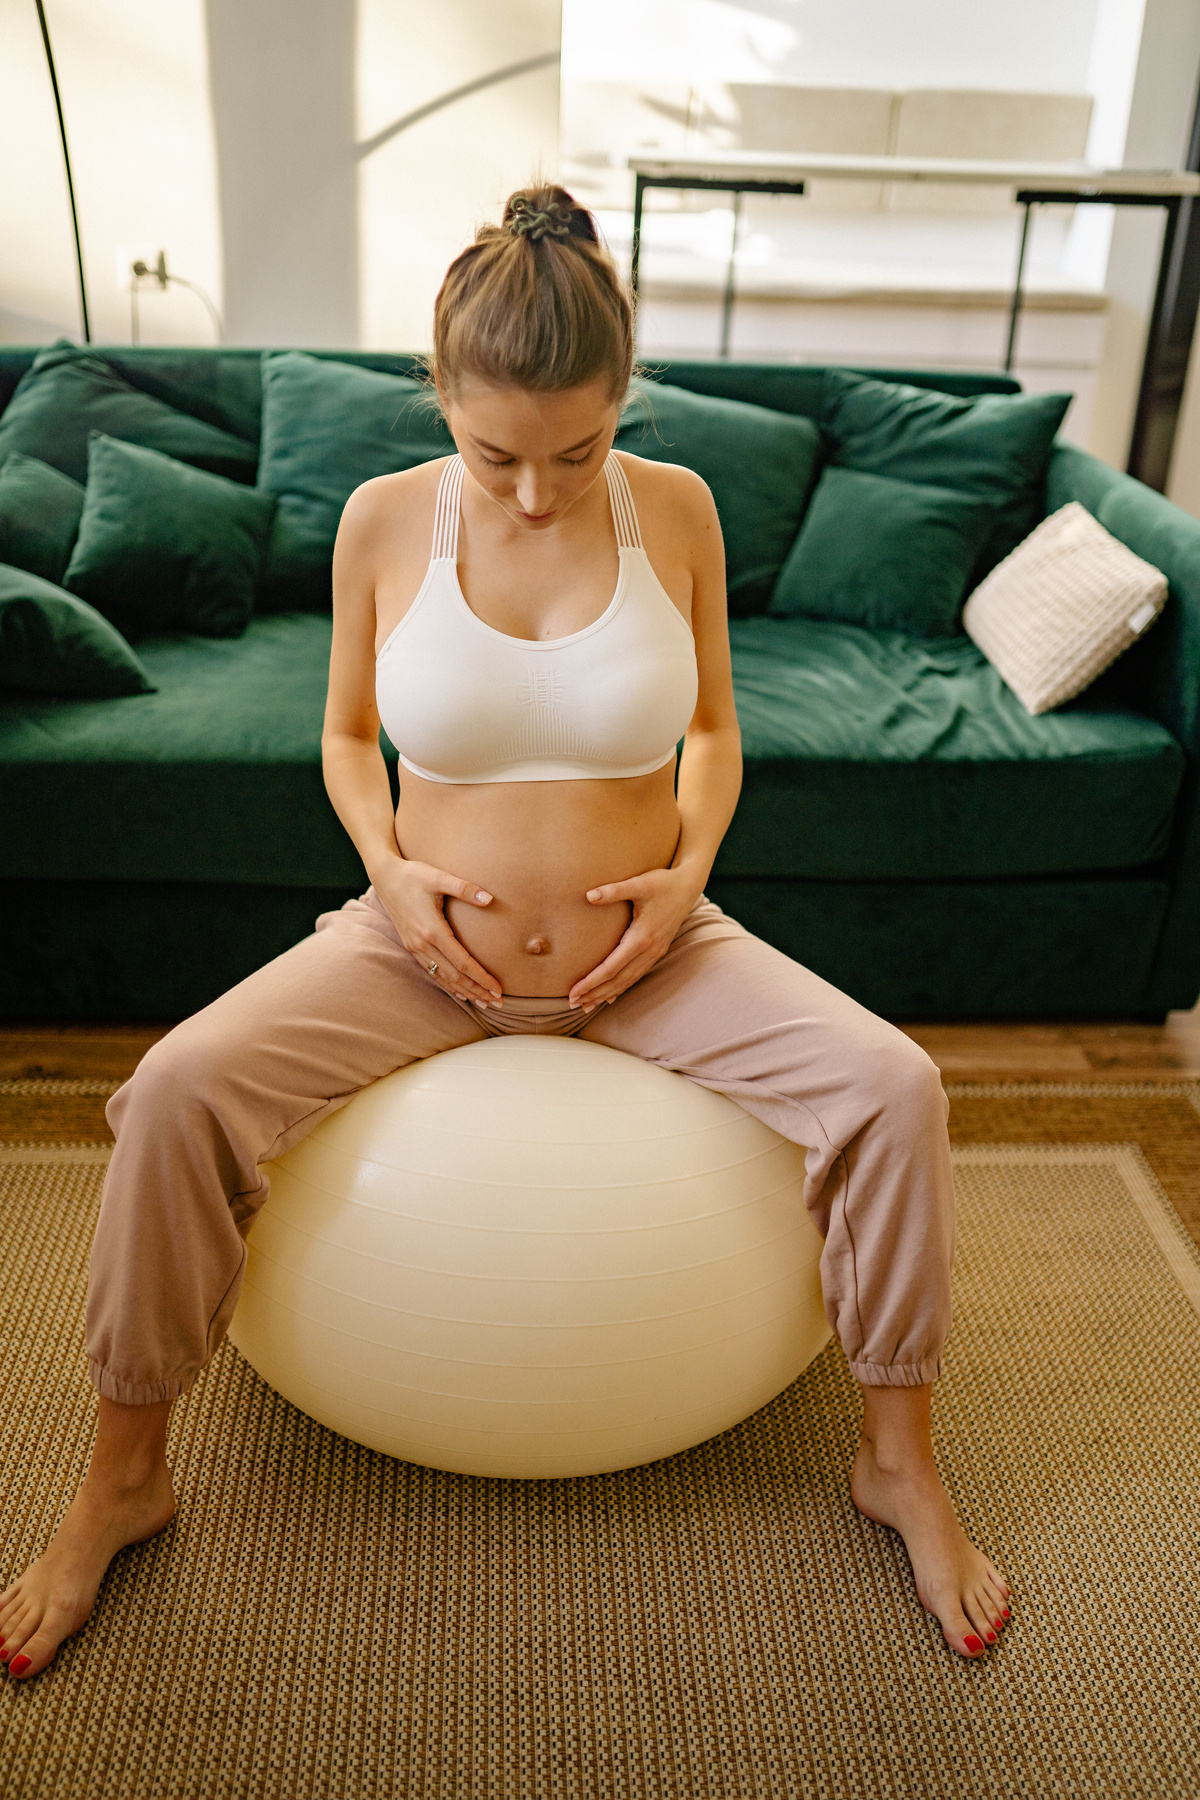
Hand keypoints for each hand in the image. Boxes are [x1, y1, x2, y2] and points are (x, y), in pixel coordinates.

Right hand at [371, 857, 502, 1005]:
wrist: (385, 876)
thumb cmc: (414, 875)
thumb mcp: (439, 877)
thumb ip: (466, 889)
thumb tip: (490, 899)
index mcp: (432, 931)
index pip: (462, 963)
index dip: (482, 978)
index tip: (498, 988)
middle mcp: (423, 944)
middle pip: (455, 976)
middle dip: (478, 990)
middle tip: (499, 1002)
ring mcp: (416, 947)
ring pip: (443, 977)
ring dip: (465, 991)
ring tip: (484, 1001)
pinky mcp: (412, 946)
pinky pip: (432, 972)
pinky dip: (448, 984)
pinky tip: (460, 992)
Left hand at [569, 866, 701, 1009]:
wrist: (688, 886)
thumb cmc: (663, 883)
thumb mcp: (639, 883)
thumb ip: (614, 890)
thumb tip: (588, 895)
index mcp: (642, 938)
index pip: (611, 968)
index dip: (591, 982)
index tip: (574, 992)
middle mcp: (649, 950)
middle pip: (618, 980)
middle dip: (595, 993)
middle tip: (572, 1003)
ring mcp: (654, 953)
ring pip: (627, 981)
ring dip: (606, 994)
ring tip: (587, 1005)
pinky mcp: (656, 951)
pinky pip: (636, 975)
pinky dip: (621, 987)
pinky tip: (610, 997)